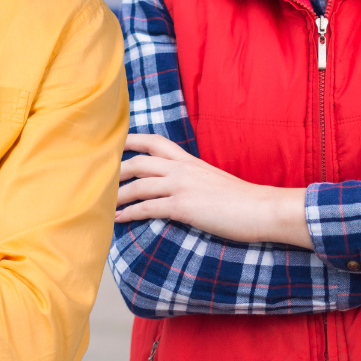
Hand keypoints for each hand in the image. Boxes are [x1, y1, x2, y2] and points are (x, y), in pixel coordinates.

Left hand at [115, 133, 311, 247]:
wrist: (262, 208)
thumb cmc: (241, 199)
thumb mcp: (213, 180)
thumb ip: (194, 178)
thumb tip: (182, 186)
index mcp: (189, 160)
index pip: (155, 141)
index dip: (131, 140)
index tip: (114, 144)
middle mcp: (182, 168)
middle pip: (139, 161)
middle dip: (116, 170)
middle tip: (98, 179)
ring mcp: (182, 186)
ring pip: (138, 184)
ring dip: (117, 194)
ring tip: (102, 204)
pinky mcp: (183, 206)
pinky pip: (148, 207)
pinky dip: (129, 213)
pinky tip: (118, 219)